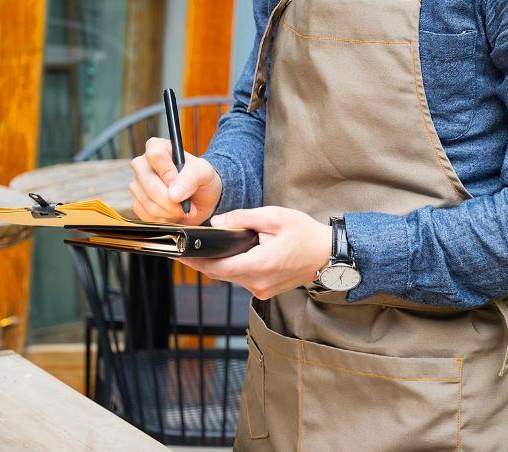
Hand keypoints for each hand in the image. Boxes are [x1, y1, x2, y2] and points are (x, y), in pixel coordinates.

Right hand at [129, 137, 221, 224]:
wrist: (202, 198)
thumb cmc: (202, 179)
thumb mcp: (204, 172)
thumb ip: (192, 177)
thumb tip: (173, 194)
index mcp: (158, 148)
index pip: (155, 155)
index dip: (168, 173)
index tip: (180, 184)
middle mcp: (143, 164)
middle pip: (150, 184)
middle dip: (172, 201)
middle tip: (187, 205)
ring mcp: (137, 184)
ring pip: (149, 204)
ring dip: (170, 212)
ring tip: (183, 209)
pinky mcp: (137, 203)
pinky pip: (146, 215)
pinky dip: (164, 219)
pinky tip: (173, 213)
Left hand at [178, 207, 332, 299]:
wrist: (327, 255)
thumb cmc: (304, 233)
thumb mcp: (274, 217)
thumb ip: (243, 218)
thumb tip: (217, 222)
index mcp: (262, 264)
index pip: (220, 267)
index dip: (198, 261)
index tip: (181, 254)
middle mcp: (260, 282)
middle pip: (221, 274)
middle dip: (203, 262)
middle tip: (186, 249)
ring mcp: (263, 290)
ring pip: (231, 278)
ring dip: (219, 265)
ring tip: (206, 249)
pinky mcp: (265, 291)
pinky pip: (242, 280)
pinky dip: (233, 269)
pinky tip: (231, 256)